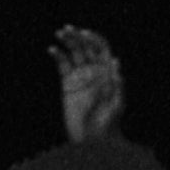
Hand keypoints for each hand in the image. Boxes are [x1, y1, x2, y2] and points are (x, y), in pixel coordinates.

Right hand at [51, 25, 124, 141]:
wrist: (94, 140)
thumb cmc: (109, 123)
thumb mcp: (117, 104)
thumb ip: (117, 85)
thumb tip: (115, 61)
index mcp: (107, 71)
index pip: (101, 48)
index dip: (93, 39)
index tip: (83, 35)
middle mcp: (94, 70)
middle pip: (86, 47)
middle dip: (77, 37)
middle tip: (66, 29)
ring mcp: (80, 77)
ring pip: (73, 53)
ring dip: (67, 41)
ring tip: (59, 34)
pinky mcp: (68, 85)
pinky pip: (62, 66)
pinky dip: (57, 56)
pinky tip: (52, 50)